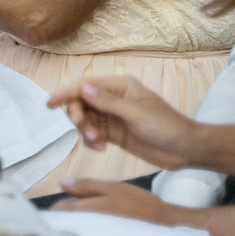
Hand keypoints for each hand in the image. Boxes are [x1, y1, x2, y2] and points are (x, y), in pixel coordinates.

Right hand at [48, 76, 201, 167]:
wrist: (185, 150)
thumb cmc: (166, 126)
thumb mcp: (136, 113)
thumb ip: (107, 102)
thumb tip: (82, 88)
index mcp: (120, 87)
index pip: (85, 86)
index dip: (66, 93)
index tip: (49, 104)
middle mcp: (113, 99)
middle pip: (80, 103)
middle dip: (78, 117)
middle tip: (84, 130)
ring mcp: (112, 117)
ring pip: (84, 120)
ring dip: (85, 132)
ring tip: (98, 142)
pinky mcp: (112, 133)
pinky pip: (91, 134)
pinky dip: (91, 141)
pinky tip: (102, 148)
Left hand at [54, 179, 185, 224]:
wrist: (164, 224)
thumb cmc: (138, 204)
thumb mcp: (113, 188)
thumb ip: (86, 186)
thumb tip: (62, 183)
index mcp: (84, 211)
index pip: (59, 209)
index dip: (61, 204)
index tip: (70, 201)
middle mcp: (84, 227)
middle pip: (65, 221)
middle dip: (67, 215)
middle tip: (82, 208)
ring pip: (75, 228)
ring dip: (78, 223)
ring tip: (92, 218)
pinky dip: (88, 231)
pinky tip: (99, 227)